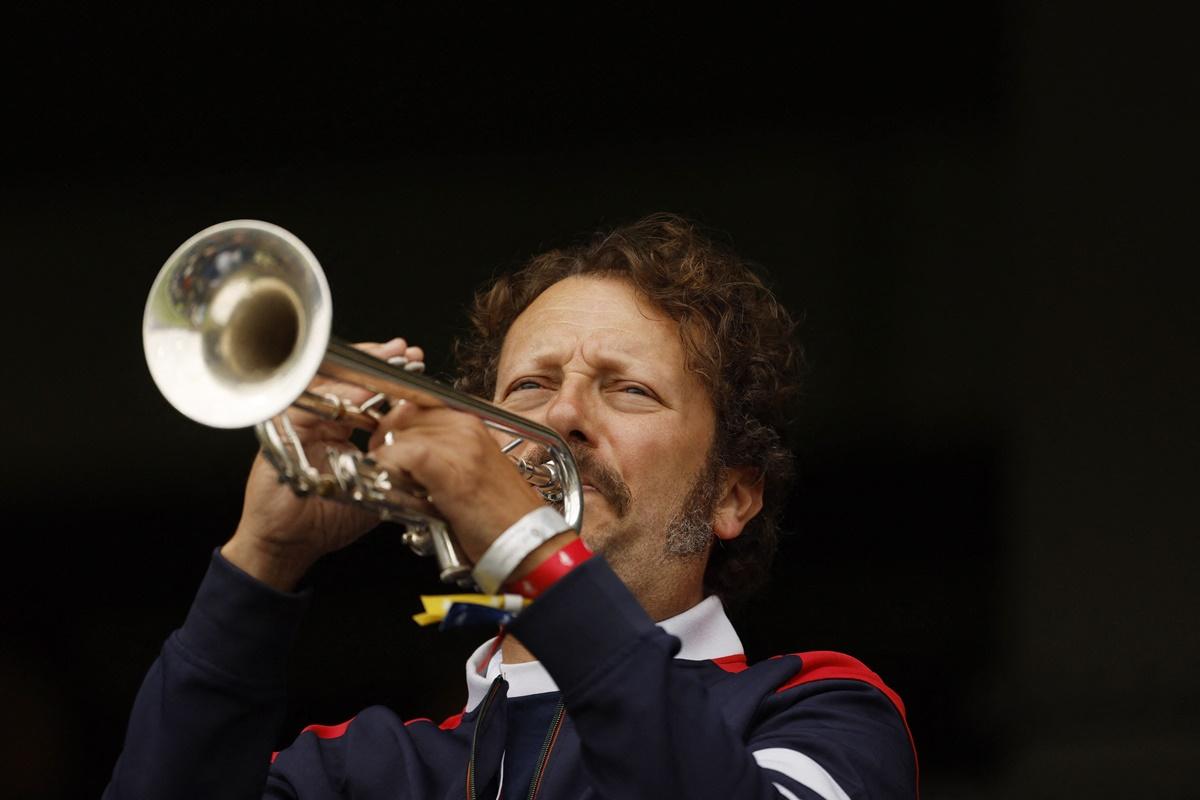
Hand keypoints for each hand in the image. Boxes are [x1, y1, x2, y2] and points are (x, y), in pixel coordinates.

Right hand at [221, 338, 424, 590]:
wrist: (289, 545)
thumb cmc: (326, 519)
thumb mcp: (372, 484)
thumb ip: (393, 461)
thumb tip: (429, 445)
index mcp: (335, 428)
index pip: (361, 390)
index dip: (387, 376)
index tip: (415, 365)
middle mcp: (316, 419)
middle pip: (344, 376)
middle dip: (377, 361)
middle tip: (406, 352)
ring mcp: (298, 422)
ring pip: (329, 381)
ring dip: (362, 369)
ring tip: (391, 358)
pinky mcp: (283, 432)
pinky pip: (313, 405)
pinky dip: (340, 396)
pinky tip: (367, 391)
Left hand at [364, 400, 547, 564]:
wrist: (527, 541)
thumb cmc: (500, 516)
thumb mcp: (471, 472)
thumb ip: (443, 454)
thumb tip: (404, 451)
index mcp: (472, 424)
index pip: (416, 405)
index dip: (395, 425)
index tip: (387, 446)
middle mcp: (467, 427)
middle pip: (404, 416)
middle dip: (386, 440)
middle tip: (384, 466)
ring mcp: (460, 446)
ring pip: (399, 434)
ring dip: (386, 458)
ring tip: (390, 482)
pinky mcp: (451, 470)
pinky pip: (403, 454)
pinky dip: (390, 469)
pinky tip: (394, 487)